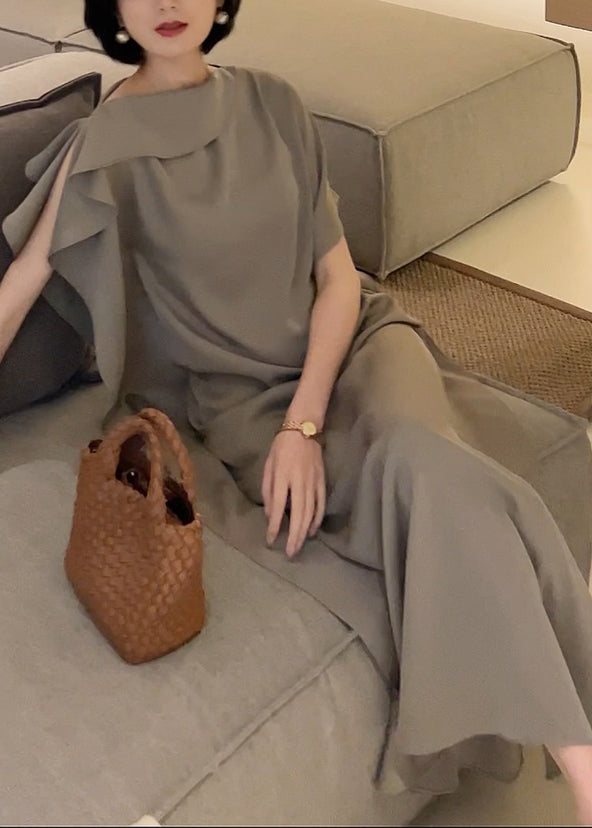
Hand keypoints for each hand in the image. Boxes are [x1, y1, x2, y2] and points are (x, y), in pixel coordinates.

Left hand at [262, 431, 325, 557]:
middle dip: (294, 536)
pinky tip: (312, 531)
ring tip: (299, 547)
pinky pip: (321, 505)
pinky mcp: (322, 481)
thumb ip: (268, 490)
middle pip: (298, 515)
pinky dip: (317, 520)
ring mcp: (313, 482)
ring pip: (311, 513)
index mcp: (283, 477)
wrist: (304, 429)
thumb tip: (270, 513)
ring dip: (305, 532)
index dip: (275, 526)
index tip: (271, 540)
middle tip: (289, 553)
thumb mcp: (268, 466)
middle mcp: (299, 482)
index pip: (278, 507)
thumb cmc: (281, 447)